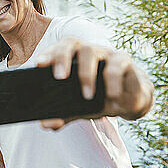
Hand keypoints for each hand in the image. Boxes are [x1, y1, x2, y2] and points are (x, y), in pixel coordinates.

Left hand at [36, 37, 153, 129]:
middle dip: (62, 58)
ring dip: (87, 74)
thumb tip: (46, 124)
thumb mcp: (78, 108)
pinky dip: (114, 83)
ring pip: (92, 50)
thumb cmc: (98, 98)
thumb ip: (61, 114)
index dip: (48, 54)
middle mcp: (88, 51)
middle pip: (72, 43)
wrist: (129, 102)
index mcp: (72, 58)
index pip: (57, 49)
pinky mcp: (125, 62)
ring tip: (87, 96)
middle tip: (59, 77)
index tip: (38, 65)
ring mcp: (106, 54)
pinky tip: (113, 97)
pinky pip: (119, 65)